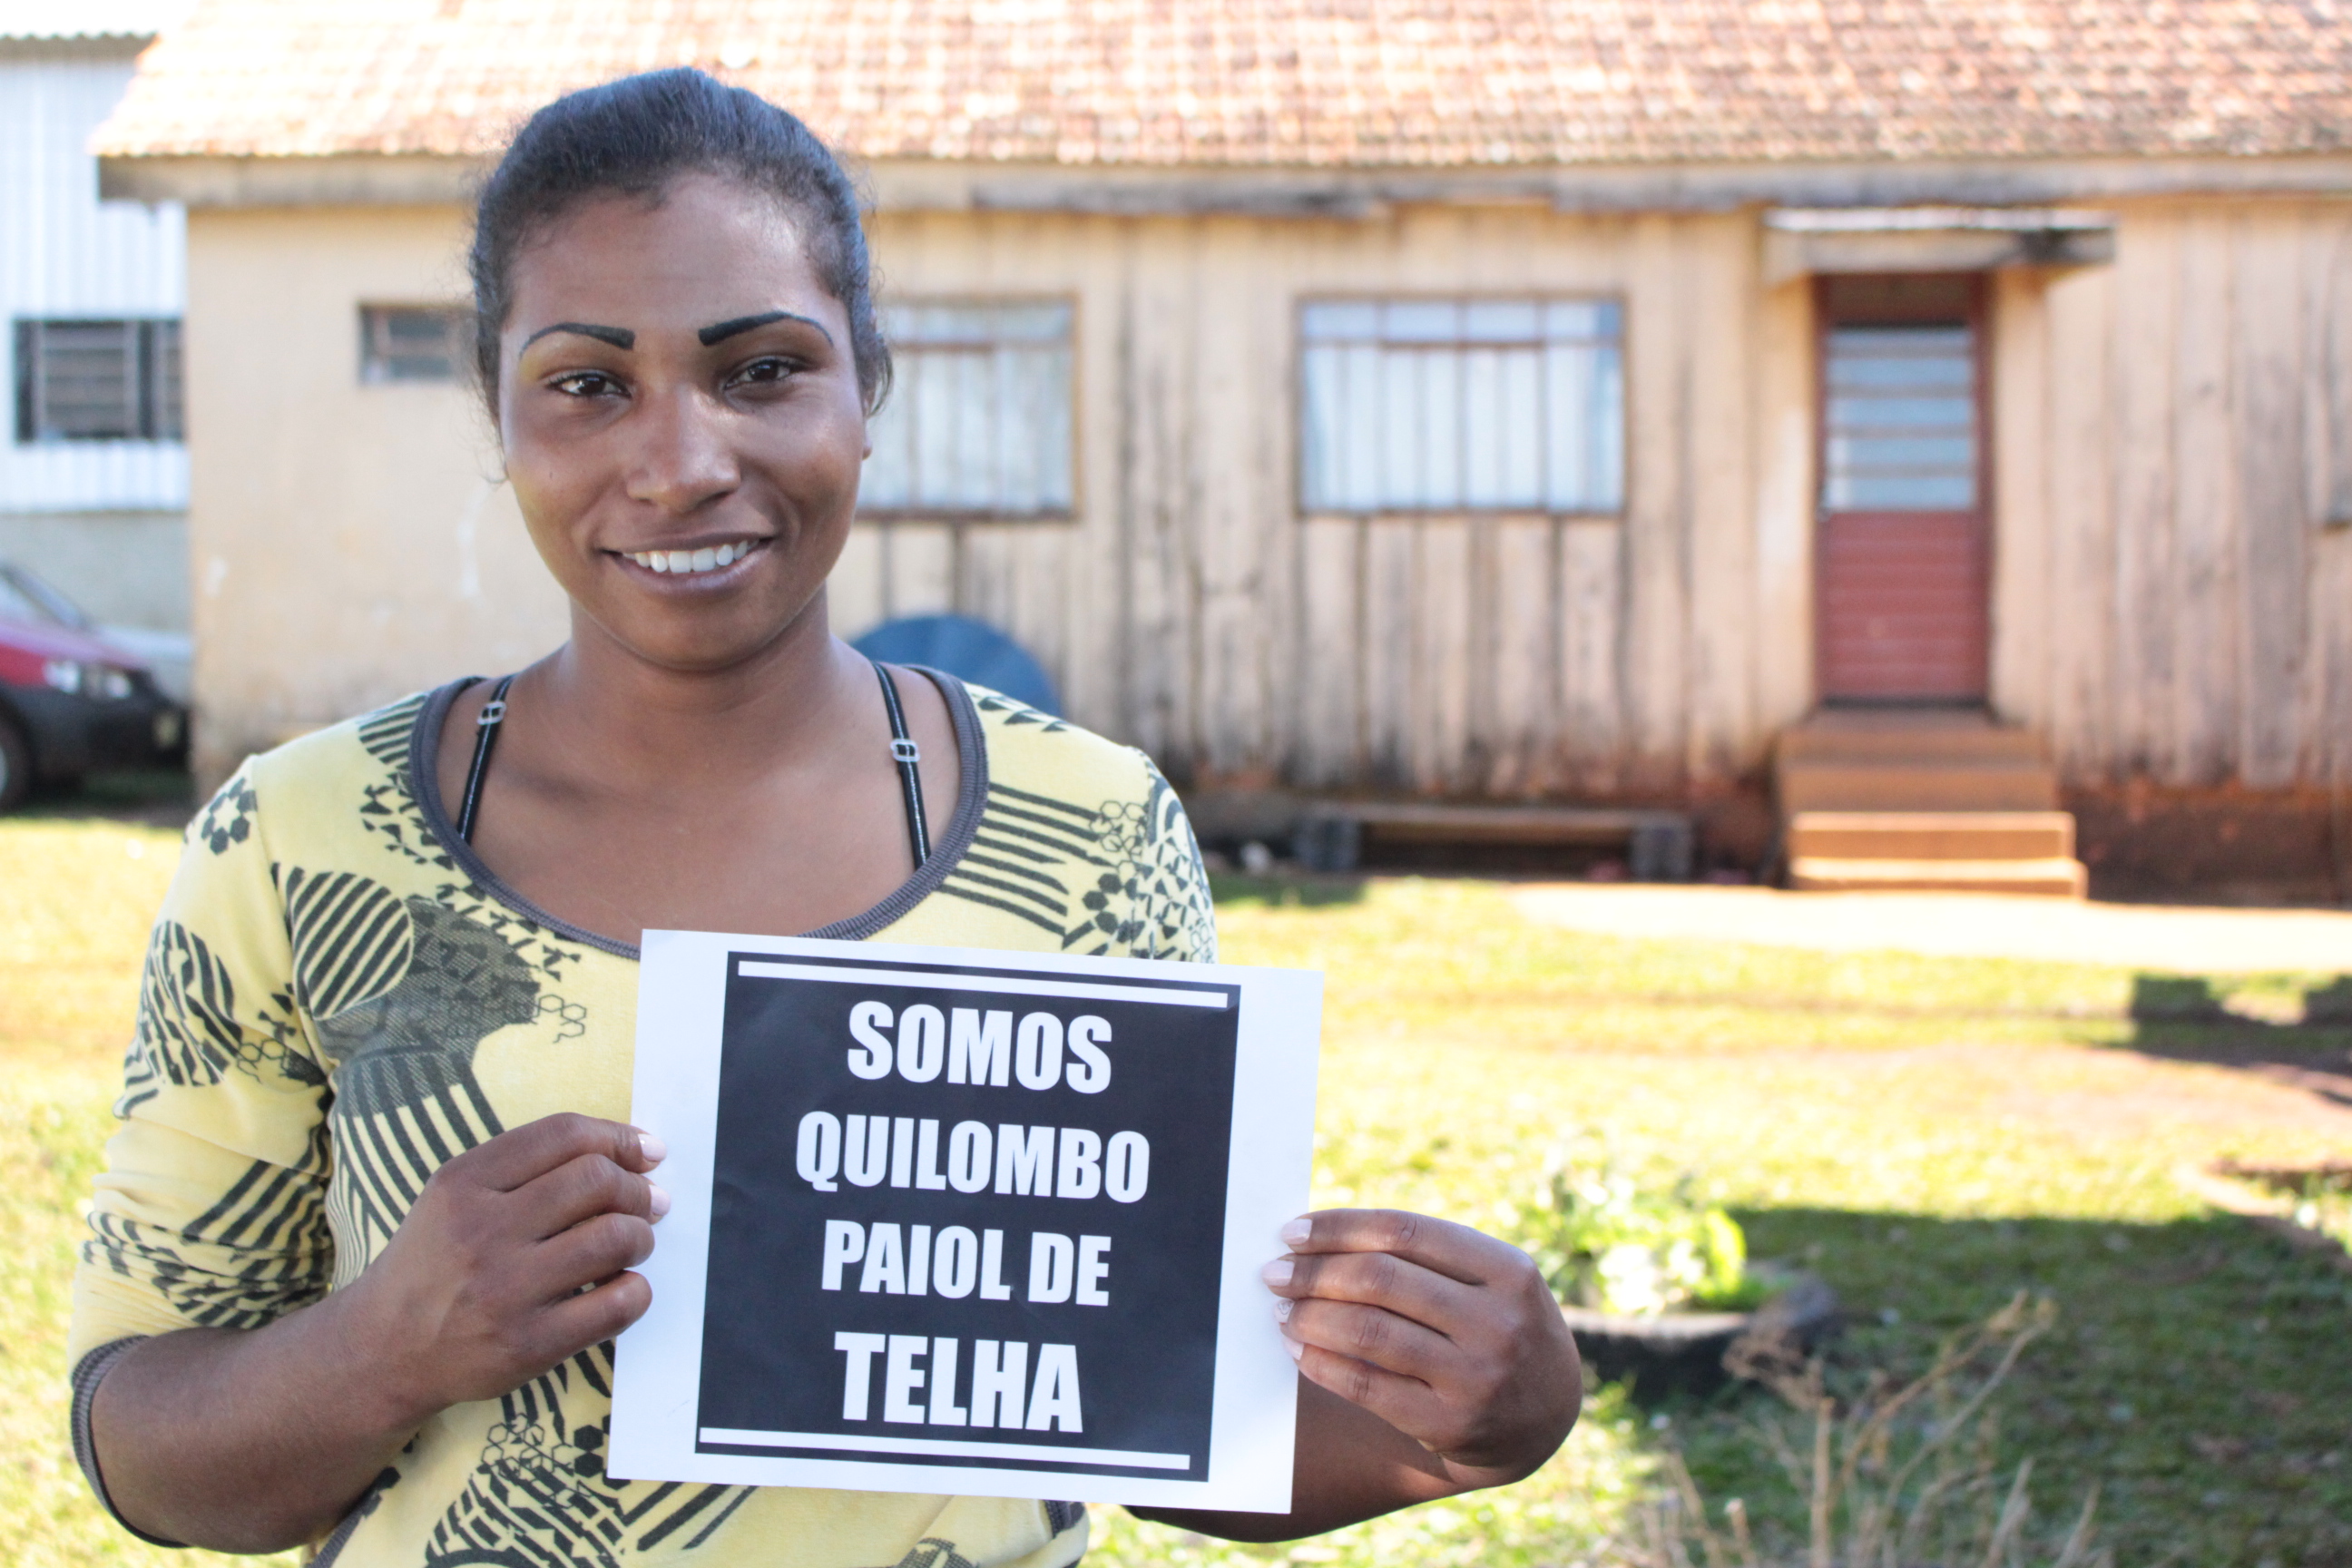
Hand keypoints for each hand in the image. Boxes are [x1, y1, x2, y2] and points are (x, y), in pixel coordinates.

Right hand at [336, 1113, 668, 1427]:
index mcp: (462, 1184)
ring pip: (614, 1237)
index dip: (621, 1138)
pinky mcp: (528, 1345)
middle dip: (639, 1189)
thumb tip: (637, 1152)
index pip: (564, 1135)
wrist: (384, 1351)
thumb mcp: (455, 1197)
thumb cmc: (438, 1263)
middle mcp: (481, 1232)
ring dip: (641, 1237)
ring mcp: (504, 1291)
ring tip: (633, 1244)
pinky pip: (617, 1304)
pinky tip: (622, 1287)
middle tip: (649, 1203)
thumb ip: (529, 1167)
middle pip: (597, 1181)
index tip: (649, 1151)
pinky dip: (637, 1290)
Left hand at [1263, 1209, 1579, 1486]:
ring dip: (1310, 1316)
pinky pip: (1367, 1386)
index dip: (1340, 1229)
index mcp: (1509, 1271)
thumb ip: (1424, 1257)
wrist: (1543, 1416)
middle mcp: (1498, 1323)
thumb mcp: (1488, 1281)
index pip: (1405, 1232)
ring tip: (1282, 1309)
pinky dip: (1322, 1363)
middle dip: (1314, 1273)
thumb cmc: (1493, 1325)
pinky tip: (1299, 1349)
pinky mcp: (1450, 1425)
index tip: (1292, 1232)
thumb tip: (1319, 1240)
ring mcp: (1477, 1378)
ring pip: (1369, 1333)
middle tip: (1274, 1272)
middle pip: (1381, 1280)